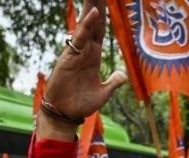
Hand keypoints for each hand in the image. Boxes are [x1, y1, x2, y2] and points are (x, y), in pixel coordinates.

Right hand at [41, 0, 128, 135]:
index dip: (103, 15)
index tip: (106, 0)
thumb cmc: (81, 104)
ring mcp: (77, 52)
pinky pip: (80, 38)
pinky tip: (93, 13)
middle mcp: (85, 50)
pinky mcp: (69, 58)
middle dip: (97, 5)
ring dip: (92, 8)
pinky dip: (86, 26)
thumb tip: (122, 75)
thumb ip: (113, 82)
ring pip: (87, 25)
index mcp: (93, 56)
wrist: (65, 115)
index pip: (100, 30)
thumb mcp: (104, 93)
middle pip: (94, 22)